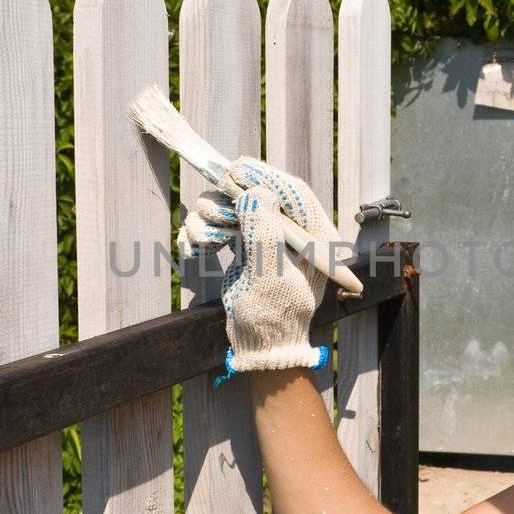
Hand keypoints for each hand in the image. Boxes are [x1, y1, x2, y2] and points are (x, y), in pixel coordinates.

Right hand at [176, 156, 343, 384]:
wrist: (260, 345)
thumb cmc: (275, 316)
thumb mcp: (271, 276)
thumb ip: (264, 232)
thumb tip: (255, 192)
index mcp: (313, 237)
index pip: (293, 191)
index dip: (265, 175)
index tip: (236, 168)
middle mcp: (291, 232)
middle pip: (258, 192)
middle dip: (231, 199)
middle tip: (217, 214)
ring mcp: (266, 237)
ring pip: (232, 205)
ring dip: (211, 217)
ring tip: (208, 243)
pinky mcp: (245, 245)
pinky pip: (218, 223)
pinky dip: (203, 232)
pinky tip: (200, 250)